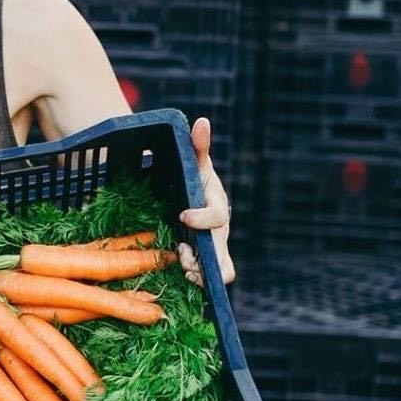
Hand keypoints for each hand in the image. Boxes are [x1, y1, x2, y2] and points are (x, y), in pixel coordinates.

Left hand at [176, 117, 235, 288]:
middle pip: (225, 260)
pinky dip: (191, 278)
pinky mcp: (203, 262)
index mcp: (217, 209)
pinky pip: (203, 279)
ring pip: (216, 274)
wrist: (196, 199)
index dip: (201, 219)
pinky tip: (175, 267)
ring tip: (178, 257)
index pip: (216, 217)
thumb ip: (198, 146)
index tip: (182, 215)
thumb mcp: (197, 165)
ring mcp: (212, 251)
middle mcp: (219, 235)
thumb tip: (201, 121)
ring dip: (195, 273)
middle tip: (182, 252)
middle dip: (205, 263)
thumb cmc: (197, 180)